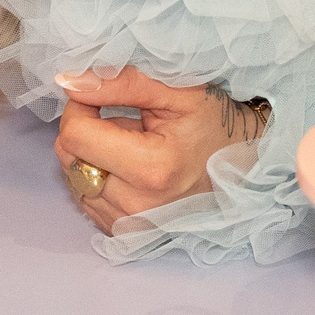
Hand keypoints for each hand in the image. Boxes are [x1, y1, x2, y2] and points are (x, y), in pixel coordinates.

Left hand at [52, 68, 244, 233]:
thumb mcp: (179, 92)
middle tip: (125, 121)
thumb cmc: (215, 124)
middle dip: (86, 130)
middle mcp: (137, 205)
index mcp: (152, 169)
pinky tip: (127, 168)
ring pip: (73, 178)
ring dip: (92, 155)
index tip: (102, 97)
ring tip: (132, 147)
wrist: (245, 164)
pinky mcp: (124, 233)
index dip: (81, 106)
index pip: (75, 135)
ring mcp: (130, 224)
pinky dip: (97, 177)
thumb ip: (122, 83)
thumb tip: (69, 81)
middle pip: (69, 157)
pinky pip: (84, 198)